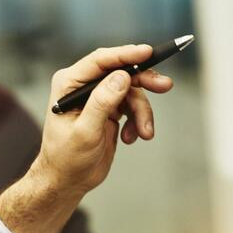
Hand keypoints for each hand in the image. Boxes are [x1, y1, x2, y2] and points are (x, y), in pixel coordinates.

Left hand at [0, 44, 173, 232]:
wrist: (68, 180)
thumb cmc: (67, 158)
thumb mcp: (85, 132)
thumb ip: (102, 103)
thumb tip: (122, 77)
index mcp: (68, 83)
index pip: (101, 61)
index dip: (126, 55)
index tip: (148, 52)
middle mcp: (83, 86)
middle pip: (121, 71)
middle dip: (144, 80)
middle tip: (165, 86)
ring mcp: (98, 97)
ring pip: (132, 92)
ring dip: (142, 112)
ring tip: (145, 133)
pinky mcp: (110, 110)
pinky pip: (133, 107)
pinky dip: (138, 121)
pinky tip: (132, 138)